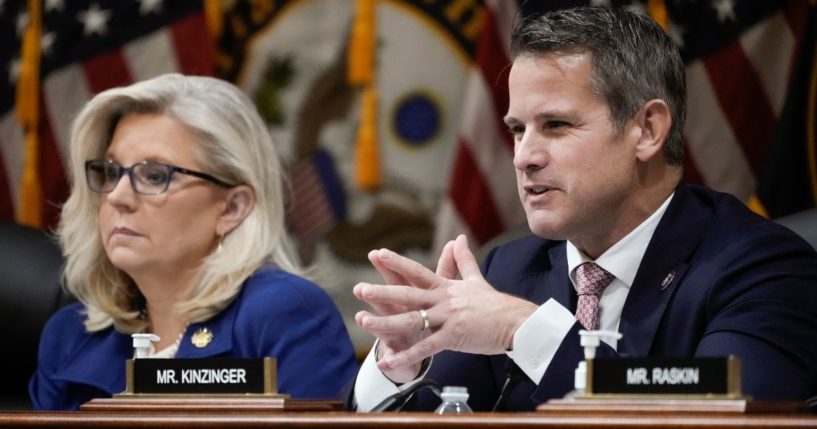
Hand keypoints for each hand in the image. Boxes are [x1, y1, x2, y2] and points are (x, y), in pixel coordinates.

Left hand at [353, 235, 537, 380]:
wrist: (516, 322)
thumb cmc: (496, 304)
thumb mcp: (476, 280)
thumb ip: (463, 260)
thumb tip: (459, 239)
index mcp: (446, 287)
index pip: (417, 271)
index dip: (397, 262)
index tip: (377, 253)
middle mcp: (443, 300)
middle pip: (408, 294)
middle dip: (383, 291)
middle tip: (359, 288)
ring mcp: (448, 318)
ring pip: (412, 319)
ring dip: (386, 322)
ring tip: (364, 321)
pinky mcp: (454, 337)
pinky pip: (426, 347)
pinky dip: (407, 355)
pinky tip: (389, 361)